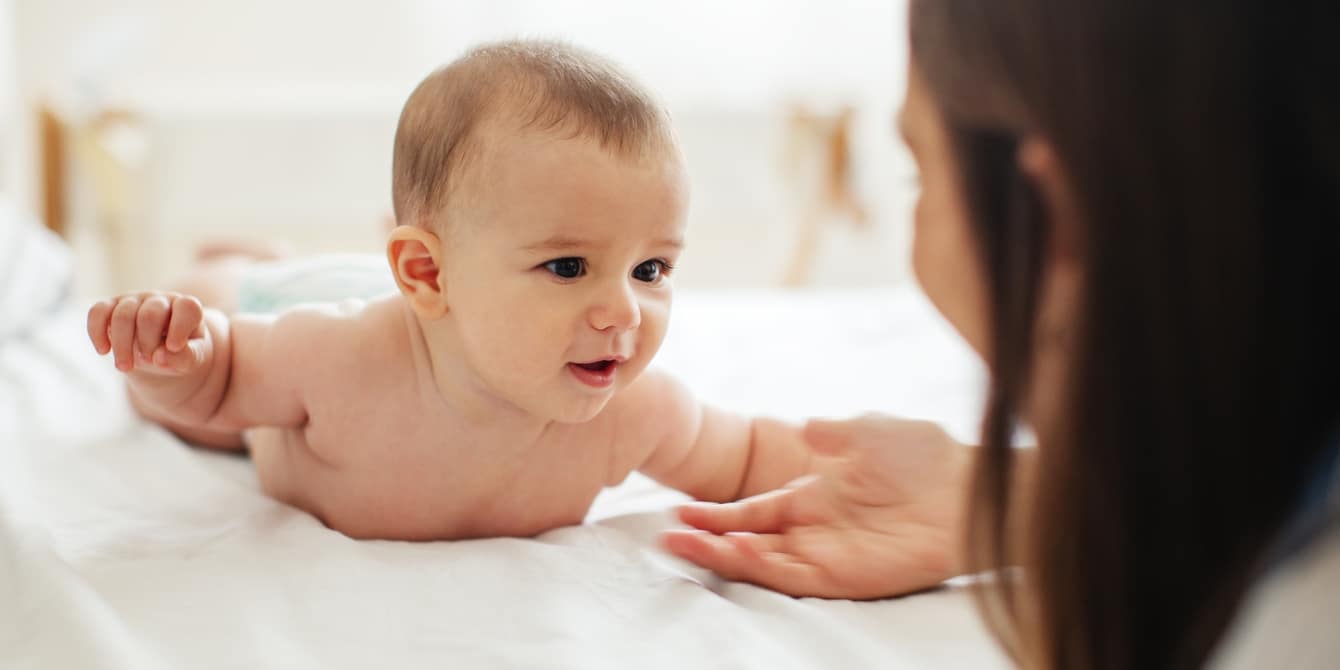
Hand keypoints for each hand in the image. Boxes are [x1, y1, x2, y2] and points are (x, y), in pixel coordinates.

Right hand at [87, 292, 210, 375]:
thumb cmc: (180, 353)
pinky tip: (103, 351)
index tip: (174, 347)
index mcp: (187, 309)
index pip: (187, 308)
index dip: (180, 327)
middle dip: (147, 343)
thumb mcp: (191, 359)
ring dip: (122, 345)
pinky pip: (98, 311)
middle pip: (150, 315)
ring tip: (125, 367)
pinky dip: (97, 332)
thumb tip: (160, 357)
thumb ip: (184, 358)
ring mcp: (135, 300)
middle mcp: (161, 300)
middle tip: (148, 362)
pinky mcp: (112, 306)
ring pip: (123, 314)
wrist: (160, 354)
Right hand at [663, 415, 970, 598]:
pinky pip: (798, 577)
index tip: (680, 510)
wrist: (971, 485)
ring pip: (765, 562)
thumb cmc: (927, 456)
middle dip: (709, 538)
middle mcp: (815, 529)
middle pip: (750, 540)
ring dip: (725, 556)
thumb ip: (833, 433)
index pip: (755, 510)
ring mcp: (830, 553)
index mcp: (814, 496)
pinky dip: (766, 568)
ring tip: (686, 546)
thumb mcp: (871, 431)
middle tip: (667, 535)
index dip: (719, 513)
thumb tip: (805, 427)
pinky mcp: (849, 575)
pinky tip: (740, 553)